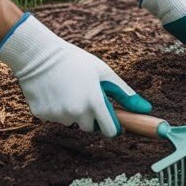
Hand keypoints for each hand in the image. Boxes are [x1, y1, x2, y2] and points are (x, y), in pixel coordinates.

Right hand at [0, 13, 151, 135]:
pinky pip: (55, 118)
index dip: (113, 127)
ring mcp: (58, 115)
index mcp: (94, 102)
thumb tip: (147, 109)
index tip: (113, 120)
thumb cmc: (76, 61)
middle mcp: (76, 113)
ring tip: (68, 89)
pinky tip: (54, 91)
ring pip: (72, 122)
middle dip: (92, 117)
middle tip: (87, 96)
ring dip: (73, 112)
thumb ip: (125, 94)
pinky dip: (57, 109)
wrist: (38, 55)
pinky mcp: (42, 115)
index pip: (110, 131)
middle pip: (91, 128)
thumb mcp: (104, 73)